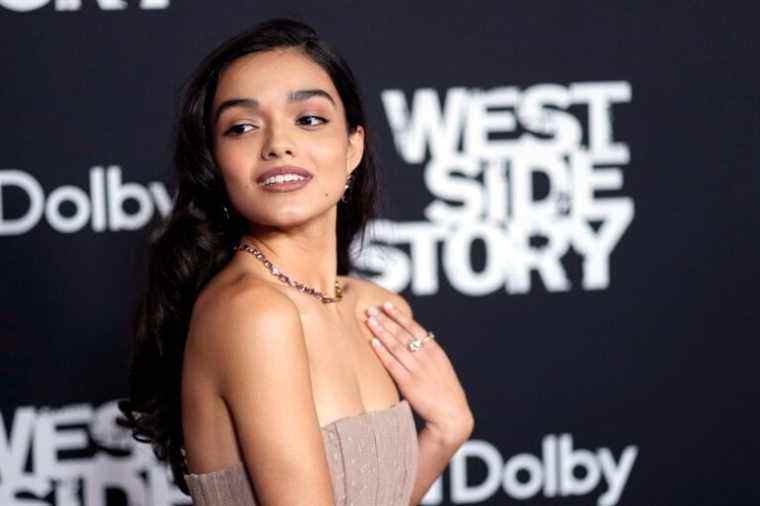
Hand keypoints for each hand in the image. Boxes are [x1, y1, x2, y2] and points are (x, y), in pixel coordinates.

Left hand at [364, 301, 473, 444]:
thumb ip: (428, 355)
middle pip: (402, 334)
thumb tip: (413, 343)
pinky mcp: (409, 383)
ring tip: (369, 320)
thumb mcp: (441, 367)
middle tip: (371, 309)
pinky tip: (373, 342)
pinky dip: (382, 352)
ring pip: (396, 345)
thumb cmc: (445, 392)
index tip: (387, 305)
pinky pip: (393, 364)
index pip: (414, 328)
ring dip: (381, 331)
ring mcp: (417, 369)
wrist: (451, 415)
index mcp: (435, 351)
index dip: (399, 316)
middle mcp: (426, 357)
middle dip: (386, 320)